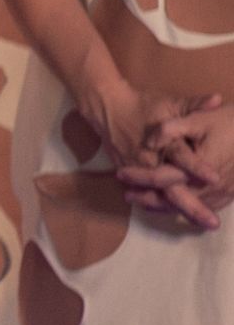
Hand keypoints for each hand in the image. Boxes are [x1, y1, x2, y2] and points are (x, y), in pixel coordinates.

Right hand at [115, 97, 233, 228]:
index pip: (181, 156)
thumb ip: (195, 104)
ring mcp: (137, 169)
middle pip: (171, 187)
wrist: (107, 107)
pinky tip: (178, 217)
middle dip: (192, 206)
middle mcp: (149, 159)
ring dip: (180, 211)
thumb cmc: (142, 105)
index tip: (216, 179)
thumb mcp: (170, 102)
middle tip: (212, 222)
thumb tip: (217, 99)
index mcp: (162, 141)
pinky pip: (147, 195)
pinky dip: (163, 207)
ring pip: (159, 196)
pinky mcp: (129, 174)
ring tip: (201, 225)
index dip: (198, 168)